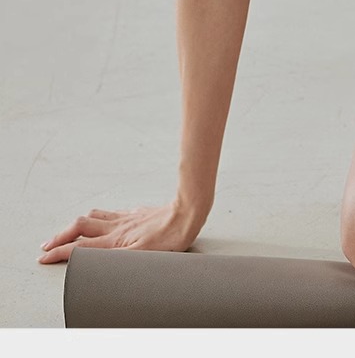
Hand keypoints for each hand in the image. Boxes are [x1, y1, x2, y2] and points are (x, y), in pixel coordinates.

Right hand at [38, 201, 205, 263]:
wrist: (186, 213)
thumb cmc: (171, 236)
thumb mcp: (144, 256)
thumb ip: (121, 260)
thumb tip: (101, 265)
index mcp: (115, 240)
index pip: (78, 247)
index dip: (59, 252)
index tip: (44, 257)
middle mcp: (116, 227)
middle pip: (79, 227)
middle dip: (60, 236)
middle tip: (48, 245)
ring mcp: (125, 218)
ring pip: (93, 217)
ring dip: (77, 224)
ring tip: (69, 231)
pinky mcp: (135, 213)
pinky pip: (110, 213)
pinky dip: (98, 217)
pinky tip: (102, 219)